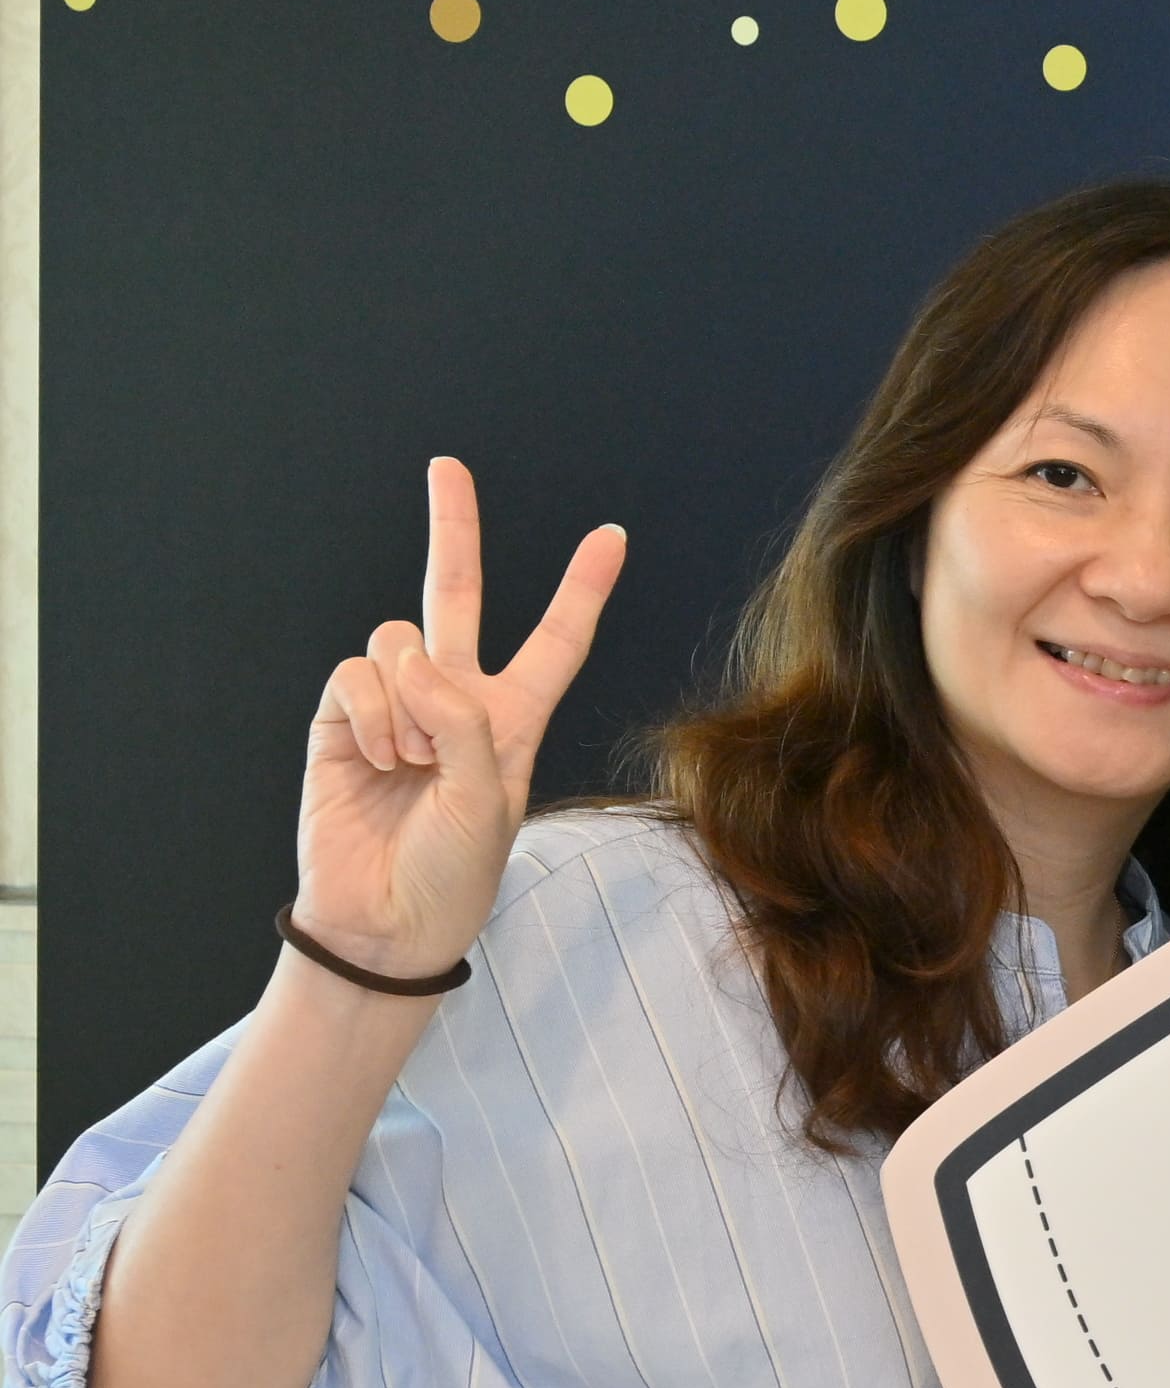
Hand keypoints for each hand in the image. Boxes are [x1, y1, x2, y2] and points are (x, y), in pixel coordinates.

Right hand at [301, 459, 626, 983]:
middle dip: (452, 529)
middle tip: (447, 467)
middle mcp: (454, 700)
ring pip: (398, 642)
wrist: (384, 919)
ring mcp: (394, 705)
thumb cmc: (453, 872)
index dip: (582, 590)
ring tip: (410, 761)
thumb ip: (463, 724)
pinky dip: (368, 714)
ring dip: (409, 702)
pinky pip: (354, 676)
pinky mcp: (339, 718)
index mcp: (513, 719)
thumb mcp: (487, 801)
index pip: (556, 642)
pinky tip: (376, 756)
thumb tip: (413, 661)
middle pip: (454, 595)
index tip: (613, 536)